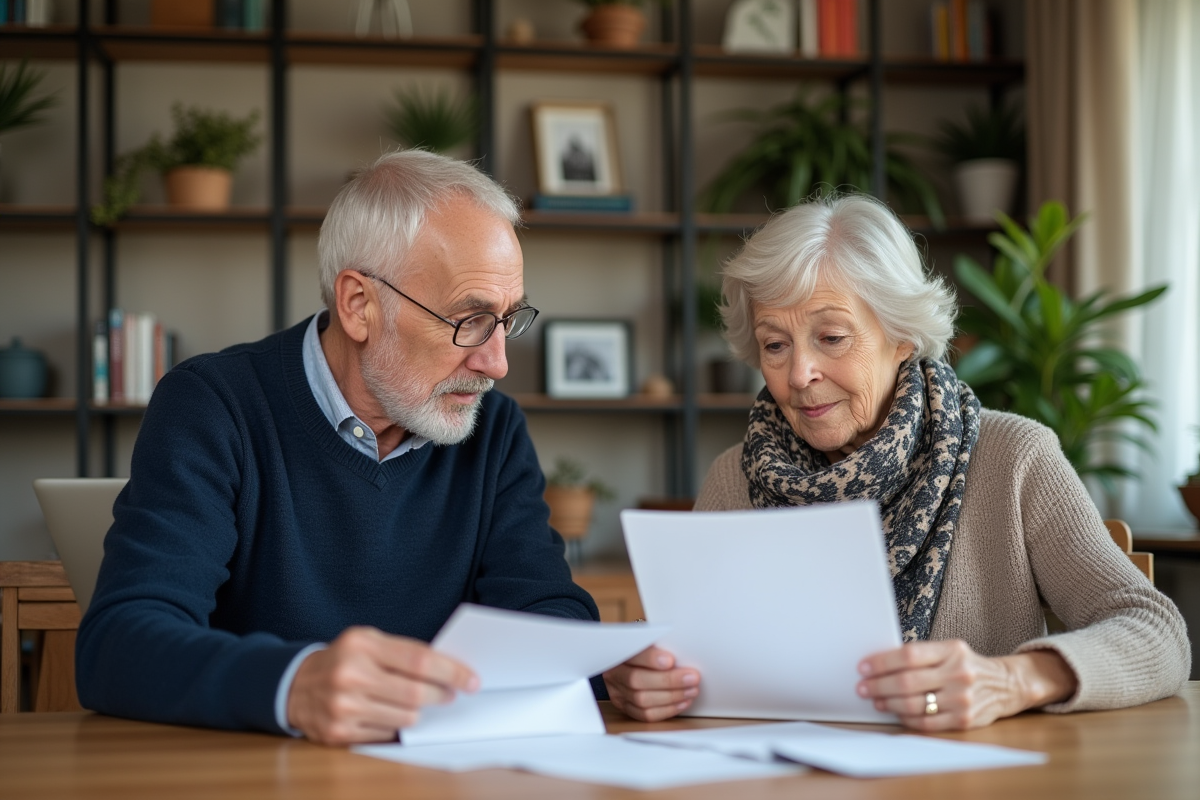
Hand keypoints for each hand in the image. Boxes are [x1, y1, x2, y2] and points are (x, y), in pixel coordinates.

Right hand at [287, 626, 478, 744]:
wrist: (295, 686)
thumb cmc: (342, 660)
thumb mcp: (367, 641)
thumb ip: (403, 652)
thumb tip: (448, 668)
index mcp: (361, 645)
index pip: (419, 660)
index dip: (452, 671)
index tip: (471, 679)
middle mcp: (350, 675)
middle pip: (415, 693)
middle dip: (441, 695)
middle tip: (451, 694)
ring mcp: (343, 707)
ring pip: (405, 717)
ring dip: (419, 712)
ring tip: (417, 703)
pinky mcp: (339, 733)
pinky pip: (386, 734)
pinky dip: (395, 725)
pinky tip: (390, 714)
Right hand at [603, 645, 700, 721]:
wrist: (633, 661)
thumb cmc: (646, 648)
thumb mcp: (650, 640)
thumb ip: (661, 644)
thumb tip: (682, 650)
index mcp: (618, 651)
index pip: (632, 654)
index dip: (650, 659)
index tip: (671, 660)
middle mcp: (614, 673)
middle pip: (636, 680)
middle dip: (668, 681)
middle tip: (692, 678)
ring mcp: (618, 692)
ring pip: (642, 700)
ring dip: (671, 697)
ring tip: (692, 690)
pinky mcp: (626, 707)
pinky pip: (645, 714)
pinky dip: (667, 710)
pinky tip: (682, 702)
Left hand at [856, 640, 1077, 730]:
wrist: (1005, 685)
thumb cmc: (966, 665)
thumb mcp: (949, 650)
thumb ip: (921, 655)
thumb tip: (879, 663)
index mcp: (952, 650)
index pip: (909, 654)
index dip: (882, 661)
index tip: (863, 666)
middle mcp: (959, 673)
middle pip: (908, 681)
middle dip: (879, 685)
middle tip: (862, 687)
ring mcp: (962, 698)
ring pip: (915, 704)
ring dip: (889, 703)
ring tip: (876, 700)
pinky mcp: (964, 720)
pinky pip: (927, 722)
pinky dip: (906, 718)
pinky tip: (896, 713)